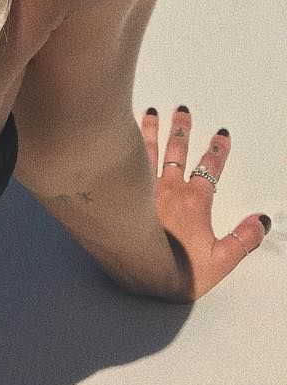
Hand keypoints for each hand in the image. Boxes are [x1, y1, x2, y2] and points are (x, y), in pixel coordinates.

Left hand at [141, 105, 270, 300]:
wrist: (137, 273)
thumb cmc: (177, 271)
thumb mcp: (221, 260)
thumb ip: (243, 239)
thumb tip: (260, 221)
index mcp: (194, 202)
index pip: (209, 169)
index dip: (217, 151)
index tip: (221, 136)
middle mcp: (168, 189)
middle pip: (177, 152)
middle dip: (182, 130)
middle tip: (182, 112)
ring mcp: (143, 188)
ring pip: (149, 151)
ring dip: (153, 130)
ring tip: (153, 113)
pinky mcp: (123, 193)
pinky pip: (128, 162)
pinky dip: (129, 146)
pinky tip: (124, 136)